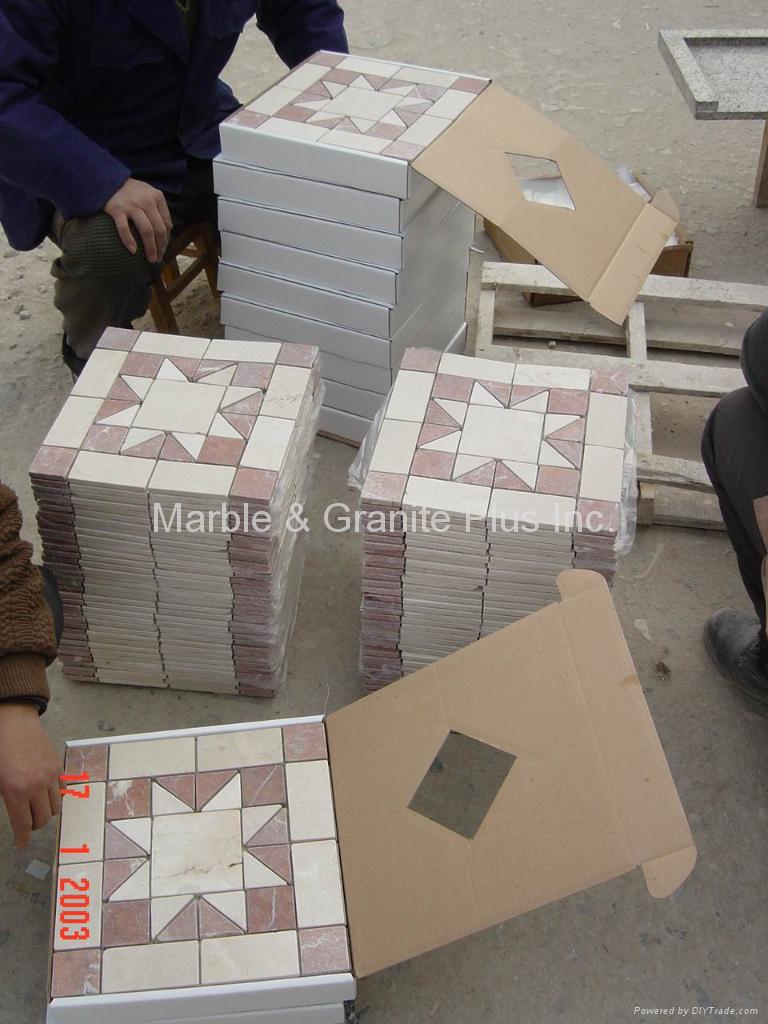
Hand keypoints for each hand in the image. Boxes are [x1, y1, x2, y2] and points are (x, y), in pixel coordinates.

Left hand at [0, 704, 60, 848]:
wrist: (14, 723)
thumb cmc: (0, 749)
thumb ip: (5, 797)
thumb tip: (15, 813)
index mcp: (15, 791)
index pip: (23, 824)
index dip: (23, 837)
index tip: (22, 844)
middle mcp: (36, 786)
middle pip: (43, 818)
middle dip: (34, 826)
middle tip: (27, 824)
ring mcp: (49, 775)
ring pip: (55, 806)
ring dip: (46, 812)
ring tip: (37, 809)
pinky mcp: (57, 766)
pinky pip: (61, 789)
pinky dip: (55, 795)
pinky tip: (45, 793)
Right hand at [104, 178, 172, 262]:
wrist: (108, 179)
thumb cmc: (131, 191)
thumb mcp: (148, 194)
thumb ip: (158, 209)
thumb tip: (168, 231)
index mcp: (157, 197)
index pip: (166, 223)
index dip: (166, 240)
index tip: (163, 250)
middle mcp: (147, 201)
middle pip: (159, 229)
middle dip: (160, 247)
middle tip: (157, 259)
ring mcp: (131, 205)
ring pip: (146, 231)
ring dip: (150, 248)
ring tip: (150, 259)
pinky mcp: (117, 209)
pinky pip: (124, 228)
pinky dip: (129, 241)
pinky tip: (133, 251)